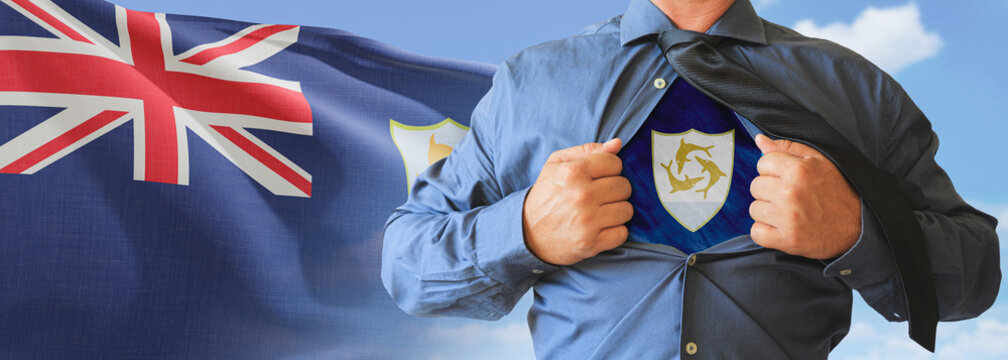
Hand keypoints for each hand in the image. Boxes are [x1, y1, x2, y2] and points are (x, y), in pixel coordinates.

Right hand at [523, 139, 632, 264]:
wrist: (527, 233)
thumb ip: (587, 150)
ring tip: (602, 211)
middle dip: (616, 190)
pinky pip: (622, 233)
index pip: (615, 163)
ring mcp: (587, 221)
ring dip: (617, 211)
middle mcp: (582, 195)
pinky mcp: (591, 243)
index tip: (599, 177)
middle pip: (624, 186)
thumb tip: (618, 144)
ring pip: (627, 210)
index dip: (610, 169)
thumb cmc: (546, 194)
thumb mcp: (557, 164)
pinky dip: (615, 231)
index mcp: (573, 172)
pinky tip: (601, 227)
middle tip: (601, 195)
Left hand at [749, 134, 860, 259]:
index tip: (786, 179)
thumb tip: (759, 140)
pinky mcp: (787, 240)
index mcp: (798, 170)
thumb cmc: (838, 191)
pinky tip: (782, 227)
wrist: (859, 227)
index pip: (762, 163)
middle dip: (769, 191)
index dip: (773, 171)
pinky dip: (766, 232)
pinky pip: (756, 233)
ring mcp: (788, 218)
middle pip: (756, 186)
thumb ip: (788, 148)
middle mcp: (791, 192)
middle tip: (789, 197)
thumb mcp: (819, 162)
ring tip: (788, 212)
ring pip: (754, 209)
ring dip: (767, 212)